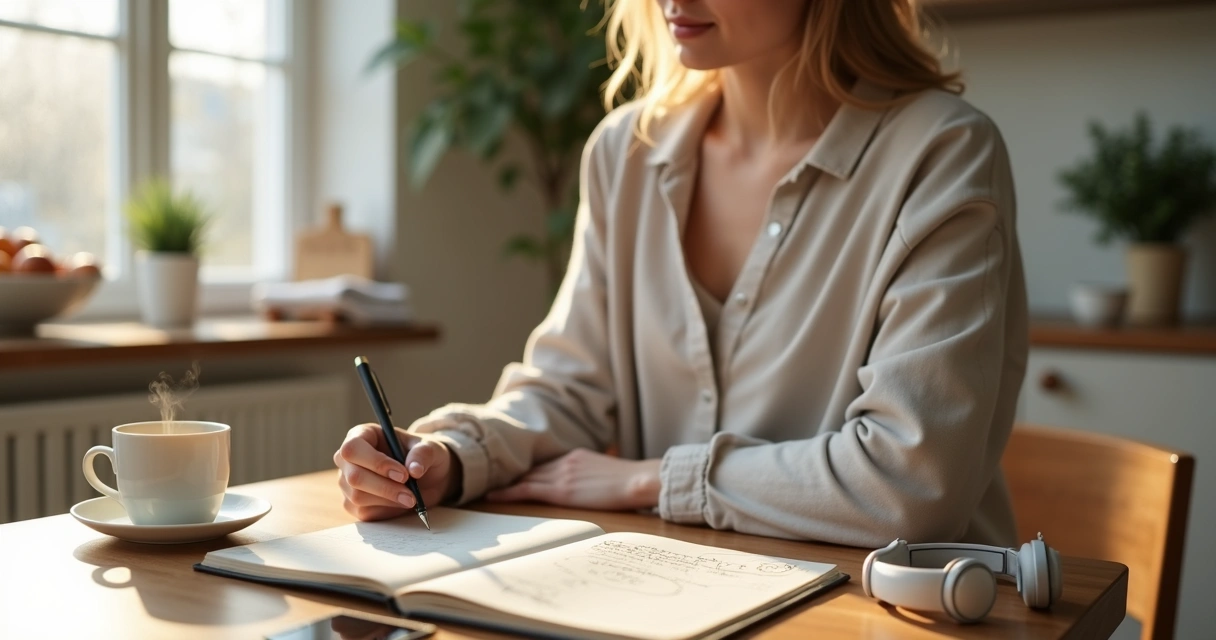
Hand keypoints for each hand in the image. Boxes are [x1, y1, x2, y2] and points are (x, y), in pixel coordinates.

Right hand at [334, 423, 460, 520]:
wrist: (427, 477)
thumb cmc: (422, 455)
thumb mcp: (431, 448)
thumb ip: (423, 454)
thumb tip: (414, 469)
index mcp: (363, 435)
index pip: (353, 448)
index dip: (376, 463)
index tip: (403, 474)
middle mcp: (349, 459)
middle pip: (354, 476)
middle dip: (385, 487)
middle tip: (411, 494)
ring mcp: (347, 482)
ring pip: (358, 496)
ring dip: (388, 500)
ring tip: (411, 498)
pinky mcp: (353, 503)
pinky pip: (364, 512)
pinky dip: (386, 510)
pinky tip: (401, 503)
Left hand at [486, 448, 660, 510]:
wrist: (638, 480)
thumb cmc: (632, 482)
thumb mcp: (609, 473)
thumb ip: (596, 476)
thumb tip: (596, 485)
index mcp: (576, 456)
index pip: (546, 465)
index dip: (528, 471)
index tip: (514, 475)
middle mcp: (564, 461)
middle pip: (532, 469)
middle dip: (513, 475)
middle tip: (491, 481)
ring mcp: (561, 474)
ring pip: (525, 478)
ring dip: (505, 483)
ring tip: (485, 488)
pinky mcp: (560, 490)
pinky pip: (526, 489)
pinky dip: (508, 492)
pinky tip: (493, 497)